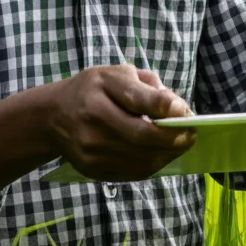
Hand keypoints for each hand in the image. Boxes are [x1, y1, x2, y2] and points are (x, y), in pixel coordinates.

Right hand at [46, 64, 194, 181]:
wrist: (54, 116)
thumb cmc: (94, 89)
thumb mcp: (117, 73)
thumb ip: (148, 85)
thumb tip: (177, 106)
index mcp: (101, 87)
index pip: (137, 99)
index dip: (165, 106)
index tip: (185, 110)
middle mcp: (93, 118)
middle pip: (142, 135)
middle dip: (173, 138)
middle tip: (191, 135)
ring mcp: (91, 147)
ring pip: (139, 158)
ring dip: (167, 154)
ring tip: (181, 145)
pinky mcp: (92, 168)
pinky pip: (131, 172)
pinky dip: (152, 165)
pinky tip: (161, 155)